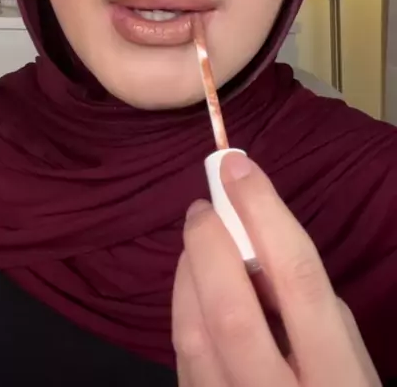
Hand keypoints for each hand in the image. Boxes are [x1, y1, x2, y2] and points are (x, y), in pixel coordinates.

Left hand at [172, 152, 380, 385]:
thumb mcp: (350, 357)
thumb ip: (310, 305)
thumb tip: (256, 237)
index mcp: (337, 379)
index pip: (295, 277)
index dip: (262, 212)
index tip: (237, 165)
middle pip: (229, 307)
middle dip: (209, 242)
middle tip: (204, 206)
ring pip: (191, 331)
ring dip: (187, 270)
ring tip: (198, 239)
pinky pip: (181, 355)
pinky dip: (182, 306)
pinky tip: (192, 285)